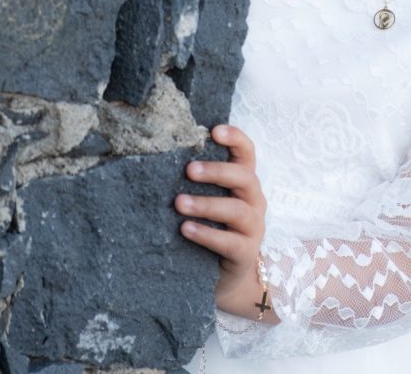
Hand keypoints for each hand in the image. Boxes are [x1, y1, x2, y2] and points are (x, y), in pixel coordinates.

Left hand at [177, 124, 276, 320]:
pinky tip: (185, 229)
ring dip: (207, 204)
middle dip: (217, 171)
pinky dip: (207, 234)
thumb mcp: (209, 201)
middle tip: (188, 169)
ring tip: (179, 203)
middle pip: (245, 178)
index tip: (214, 131)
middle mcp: (254, 201)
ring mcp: (253, 228)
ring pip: (237, 210)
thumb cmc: (212, 228)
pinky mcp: (245, 254)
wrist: (227, 278)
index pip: (247, 153)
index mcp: (245, 183)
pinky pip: (229, 242)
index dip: (235, 139)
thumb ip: (196, 182)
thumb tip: (157, 159)